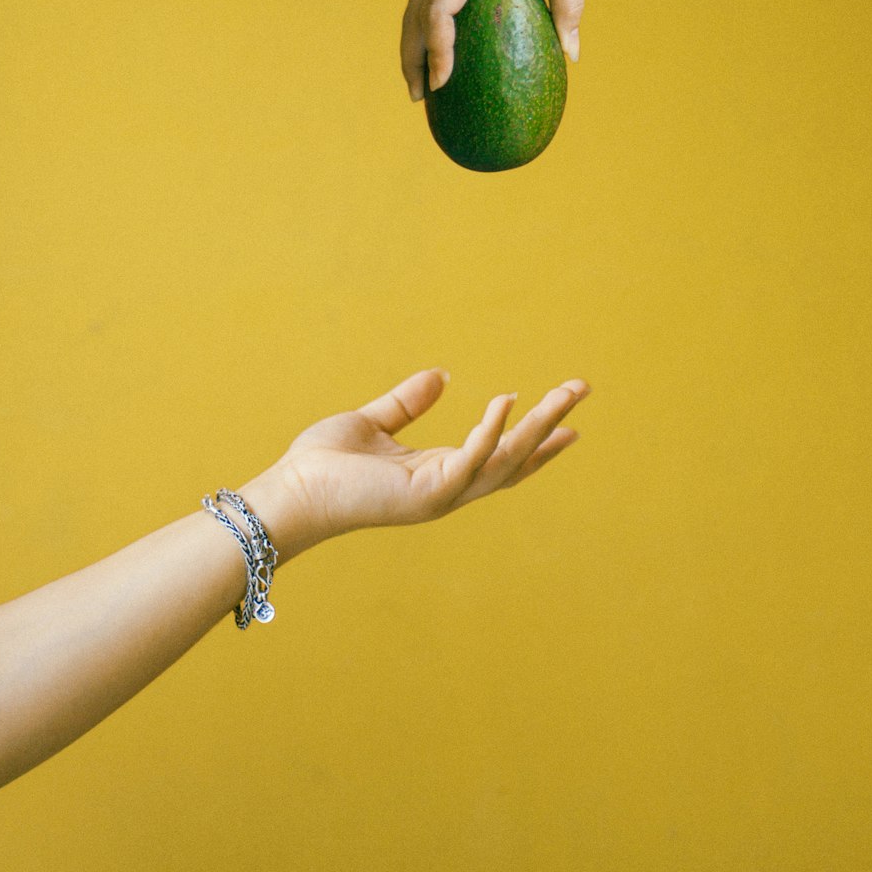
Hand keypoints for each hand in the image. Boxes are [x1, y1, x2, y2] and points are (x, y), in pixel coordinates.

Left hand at [242, 368, 587, 560]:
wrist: (289, 492)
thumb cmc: (321, 464)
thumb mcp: (373, 422)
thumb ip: (408, 402)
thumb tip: (442, 376)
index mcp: (437, 472)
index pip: (498, 456)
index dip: (535, 439)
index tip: (569, 420)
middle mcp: (447, 488)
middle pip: (515, 458)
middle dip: (551, 426)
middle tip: (582, 390)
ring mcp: (440, 495)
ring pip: (505, 461)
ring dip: (539, 427)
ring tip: (566, 393)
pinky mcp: (425, 495)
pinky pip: (469, 461)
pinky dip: (490, 432)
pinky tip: (506, 401)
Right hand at [400, 0, 592, 100]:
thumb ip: (568, 6)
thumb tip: (572, 56)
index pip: (441, 3)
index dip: (438, 44)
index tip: (444, 79)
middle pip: (416, 6)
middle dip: (413, 53)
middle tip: (421, 95)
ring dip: (415, 40)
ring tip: (421, 82)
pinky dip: (429, 22)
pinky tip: (438, 51)